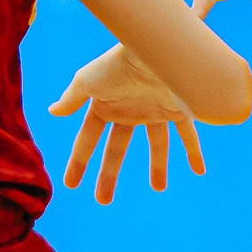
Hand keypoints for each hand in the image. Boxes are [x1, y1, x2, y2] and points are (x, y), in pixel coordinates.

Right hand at [48, 46, 204, 204]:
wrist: (155, 50)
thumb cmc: (118, 62)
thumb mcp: (88, 80)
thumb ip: (72, 98)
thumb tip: (52, 111)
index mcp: (106, 104)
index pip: (88, 138)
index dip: (78, 161)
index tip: (69, 185)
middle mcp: (130, 110)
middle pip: (118, 148)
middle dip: (109, 174)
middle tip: (102, 201)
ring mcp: (154, 110)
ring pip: (156, 144)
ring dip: (158, 166)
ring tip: (159, 188)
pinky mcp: (178, 109)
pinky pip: (188, 134)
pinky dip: (194, 152)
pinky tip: (199, 170)